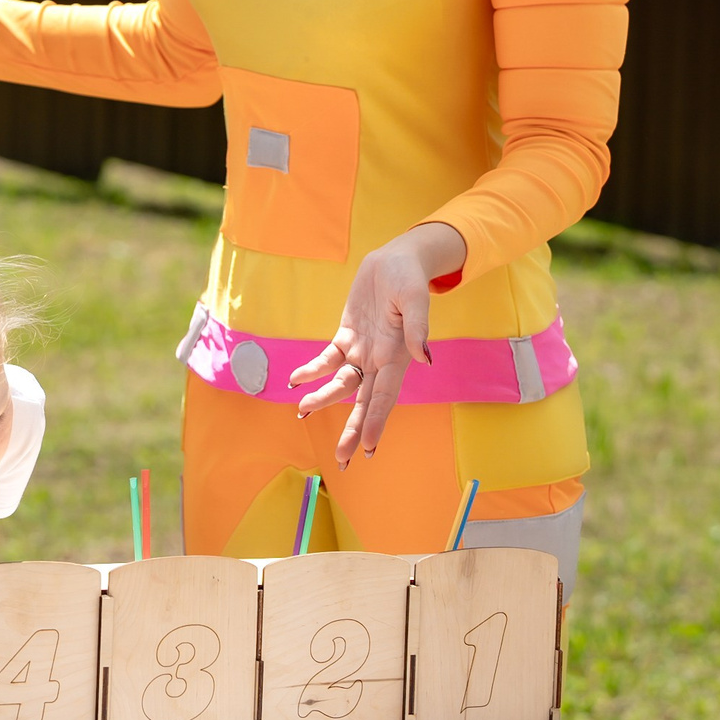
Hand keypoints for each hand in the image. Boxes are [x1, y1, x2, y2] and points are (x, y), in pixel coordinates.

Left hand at [288, 222, 466, 465]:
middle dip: (352, 430)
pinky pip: (328, 359)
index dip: (375, 422)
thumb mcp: (415, 298)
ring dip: (323, 399)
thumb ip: (417, 328)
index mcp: (396, 356)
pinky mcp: (348, 336)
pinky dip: (312, 370)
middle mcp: (379, 359)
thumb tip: (424, 358)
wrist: (397, 258)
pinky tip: (295, 380)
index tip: (368, 448)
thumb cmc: (409, 277)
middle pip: (363, 402)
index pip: (384, 397)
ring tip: (302, 411)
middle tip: (342, 461)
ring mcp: (363, 349)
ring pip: (341, 384)